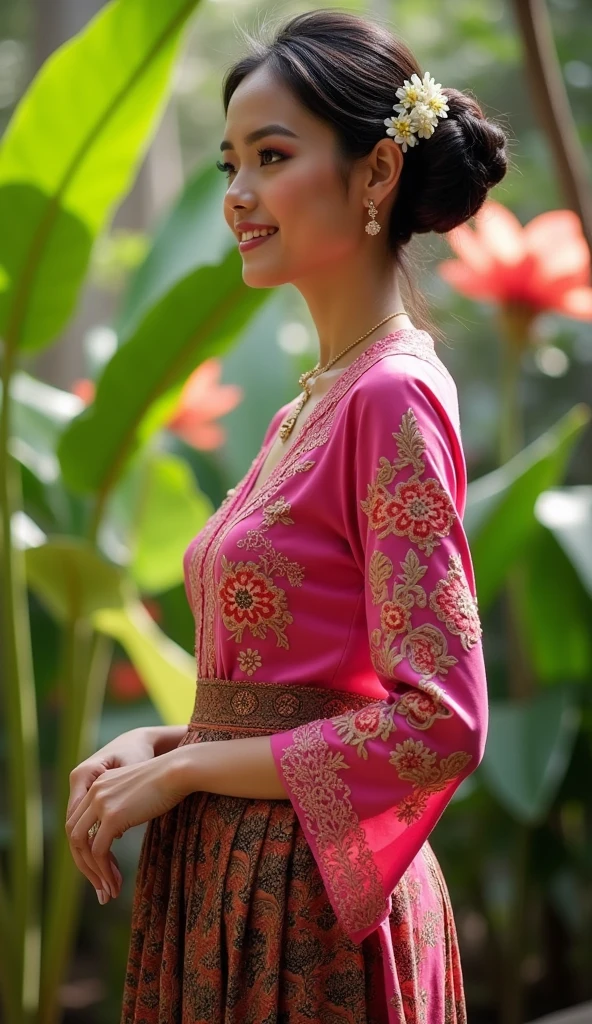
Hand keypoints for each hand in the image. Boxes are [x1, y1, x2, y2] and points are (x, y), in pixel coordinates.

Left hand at [65, 749, 188, 902]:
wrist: (179, 771)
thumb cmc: (167, 782)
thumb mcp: (135, 792)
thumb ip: (120, 807)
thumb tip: (116, 833)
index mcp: (98, 784)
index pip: (79, 821)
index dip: (86, 847)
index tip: (100, 868)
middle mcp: (94, 792)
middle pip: (75, 834)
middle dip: (84, 864)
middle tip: (100, 886)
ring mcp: (101, 803)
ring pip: (83, 845)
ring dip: (93, 872)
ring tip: (108, 891)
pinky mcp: (111, 816)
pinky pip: (98, 851)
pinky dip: (104, 871)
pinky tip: (115, 883)